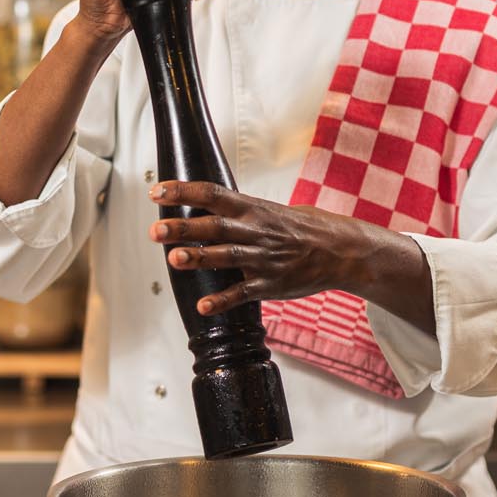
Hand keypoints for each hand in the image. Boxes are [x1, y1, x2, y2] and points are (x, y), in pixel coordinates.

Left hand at [148, 182, 368, 314]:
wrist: (341, 250)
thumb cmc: (302, 227)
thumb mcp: (271, 210)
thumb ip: (239, 211)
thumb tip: (204, 206)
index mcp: (253, 208)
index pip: (212, 194)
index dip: (183, 191)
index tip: (157, 190)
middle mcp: (256, 230)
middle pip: (214, 226)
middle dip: (183, 228)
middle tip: (155, 230)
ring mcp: (263, 258)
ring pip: (226, 256)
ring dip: (199, 257)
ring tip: (174, 259)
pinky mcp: (270, 284)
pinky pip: (243, 293)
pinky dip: (222, 300)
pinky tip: (202, 306)